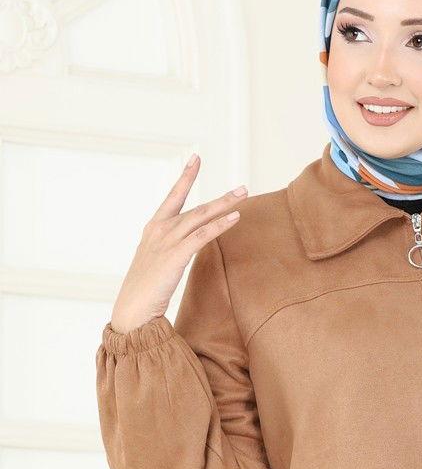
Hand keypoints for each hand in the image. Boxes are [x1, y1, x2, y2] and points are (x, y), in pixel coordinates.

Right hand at [109, 154, 247, 333]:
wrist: (131, 310)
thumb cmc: (144, 291)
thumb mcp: (155, 263)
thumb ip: (168, 250)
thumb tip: (183, 248)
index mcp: (153, 229)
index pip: (172, 197)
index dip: (185, 177)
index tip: (196, 158)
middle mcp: (159, 230)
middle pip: (194, 206)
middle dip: (220, 196)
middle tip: (242, 187)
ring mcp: (166, 242)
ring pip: (201, 217)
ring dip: (224, 205)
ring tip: (243, 195)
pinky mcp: (175, 256)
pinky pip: (202, 236)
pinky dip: (219, 225)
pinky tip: (235, 218)